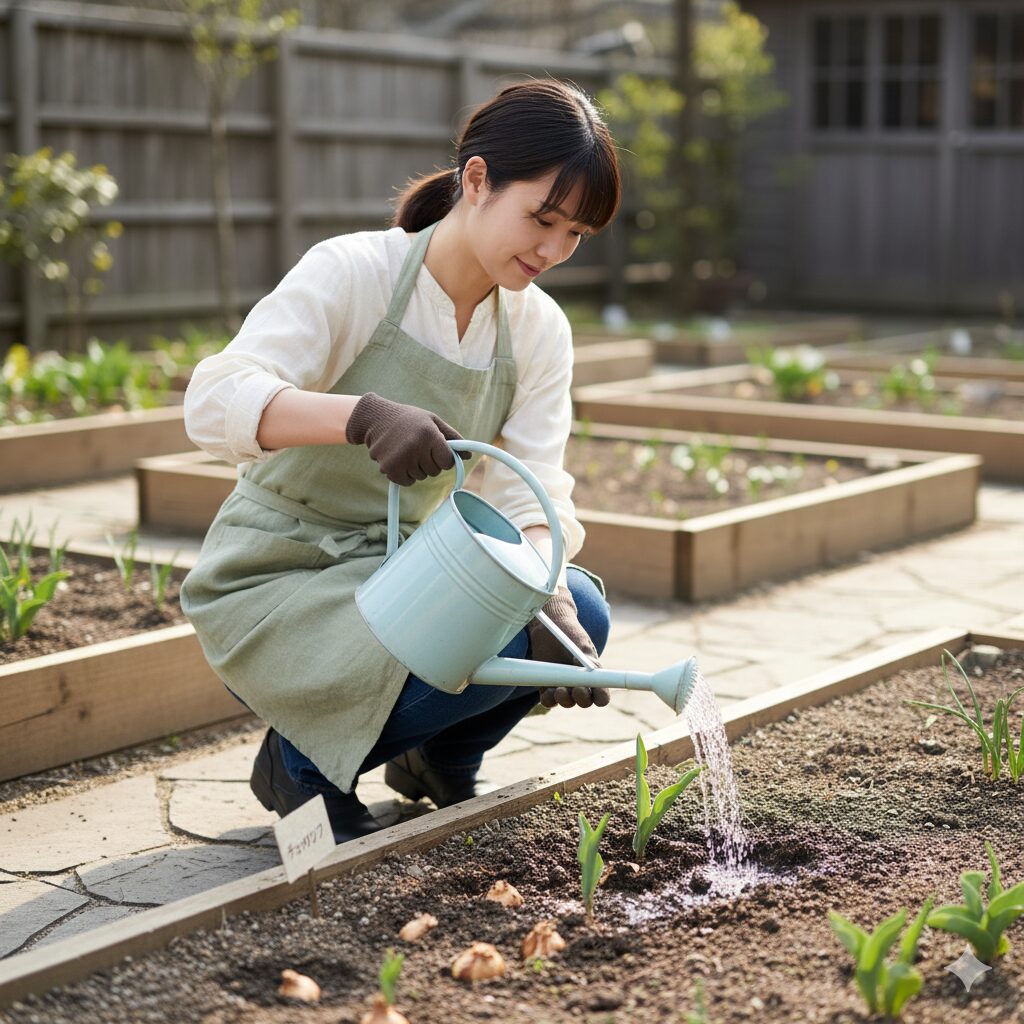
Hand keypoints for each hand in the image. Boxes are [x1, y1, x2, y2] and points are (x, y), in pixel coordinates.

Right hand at [345, 392, 468, 485]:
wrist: (375, 418)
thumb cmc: (408, 419)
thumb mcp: (432, 421)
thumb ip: (452, 437)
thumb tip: (468, 456)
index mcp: (429, 434)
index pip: (448, 462)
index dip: (444, 458)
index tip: (437, 451)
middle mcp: (416, 447)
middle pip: (435, 471)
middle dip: (430, 462)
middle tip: (418, 447)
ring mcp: (401, 458)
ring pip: (421, 477)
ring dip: (416, 468)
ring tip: (406, 450)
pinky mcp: (389, 468)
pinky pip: (407, 482)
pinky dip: (404, 475)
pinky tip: (398, 459)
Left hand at [527, 586, 608, 709]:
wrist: (551, 627)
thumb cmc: (571, 635)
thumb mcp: (582, 646)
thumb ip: (588, 660)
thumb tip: (592, 672)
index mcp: (593, 677)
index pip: (601, 695)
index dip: (601, 697)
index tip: (598, 696)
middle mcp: (579, 685)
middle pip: (584, 702)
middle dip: (582, 698)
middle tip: (577, 689)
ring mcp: (563, 687)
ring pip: (567, 702)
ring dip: (565, 700)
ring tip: (560, 689)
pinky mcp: (546, 686)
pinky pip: (549, 701)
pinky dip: (549, 699)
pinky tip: (549, 691)